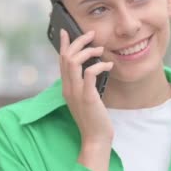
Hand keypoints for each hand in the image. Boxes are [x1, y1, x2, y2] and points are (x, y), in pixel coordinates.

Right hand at [59, 29, 113, 170]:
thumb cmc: (94, 119)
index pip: (61, 61)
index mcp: (67, 88)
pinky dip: (99, 65)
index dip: (63, 45)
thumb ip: (85, 85)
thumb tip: (92, 69)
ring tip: (100, 49)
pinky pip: (90, 73)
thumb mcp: (86, 98)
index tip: (66, 32)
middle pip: (66, 57)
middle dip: (78, 42)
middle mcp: (68, 88)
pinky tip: (109, 66)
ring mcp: (76, 93)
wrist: (96, 139)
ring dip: (88, 51)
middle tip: (90, 34)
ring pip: (73, 62)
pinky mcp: (87, 97)